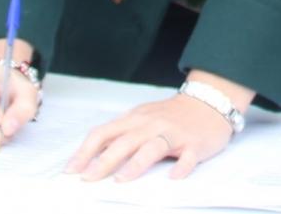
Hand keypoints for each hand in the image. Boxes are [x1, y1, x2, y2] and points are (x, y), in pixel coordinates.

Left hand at [65, 70, 253, 181]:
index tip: (70, 171)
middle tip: (88, 179)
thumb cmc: (171, 116)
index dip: (85, 152)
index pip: (104, 133)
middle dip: (105, 160)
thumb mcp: (142, 119)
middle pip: (125, 141)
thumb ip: (121, 135)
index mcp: (135, 119)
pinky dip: (181, 167)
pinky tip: (173, 178)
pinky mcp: (195, 143)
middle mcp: (152, 124)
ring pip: (153, 146)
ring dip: (136, 163)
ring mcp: (174, 133)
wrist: (210, 102)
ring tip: (121, 179)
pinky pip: (188, 156)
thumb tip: (90, 159)